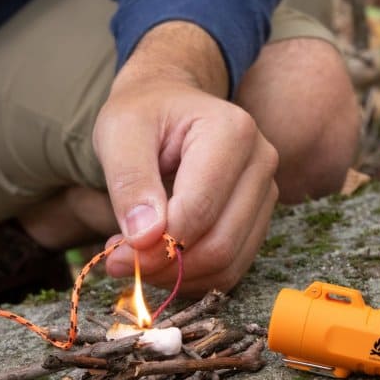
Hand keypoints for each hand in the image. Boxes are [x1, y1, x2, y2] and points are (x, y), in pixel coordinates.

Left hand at [93, 22, 278, 294]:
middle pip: (221, 244)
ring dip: (179, 276)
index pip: (199, 210)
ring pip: (229, 263)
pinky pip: (232, 267)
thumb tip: (145, 237)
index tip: (115, 255)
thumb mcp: (121, 133)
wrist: (169, 103)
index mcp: (232, 132)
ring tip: (137, 260)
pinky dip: (193, 276)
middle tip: (121, 264)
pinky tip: (161, 260)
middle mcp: (260, 162)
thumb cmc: (144, 113)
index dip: (157, 244)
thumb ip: (130, 182)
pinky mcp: (258, 217)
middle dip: (167, 266)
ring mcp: (265, 192)